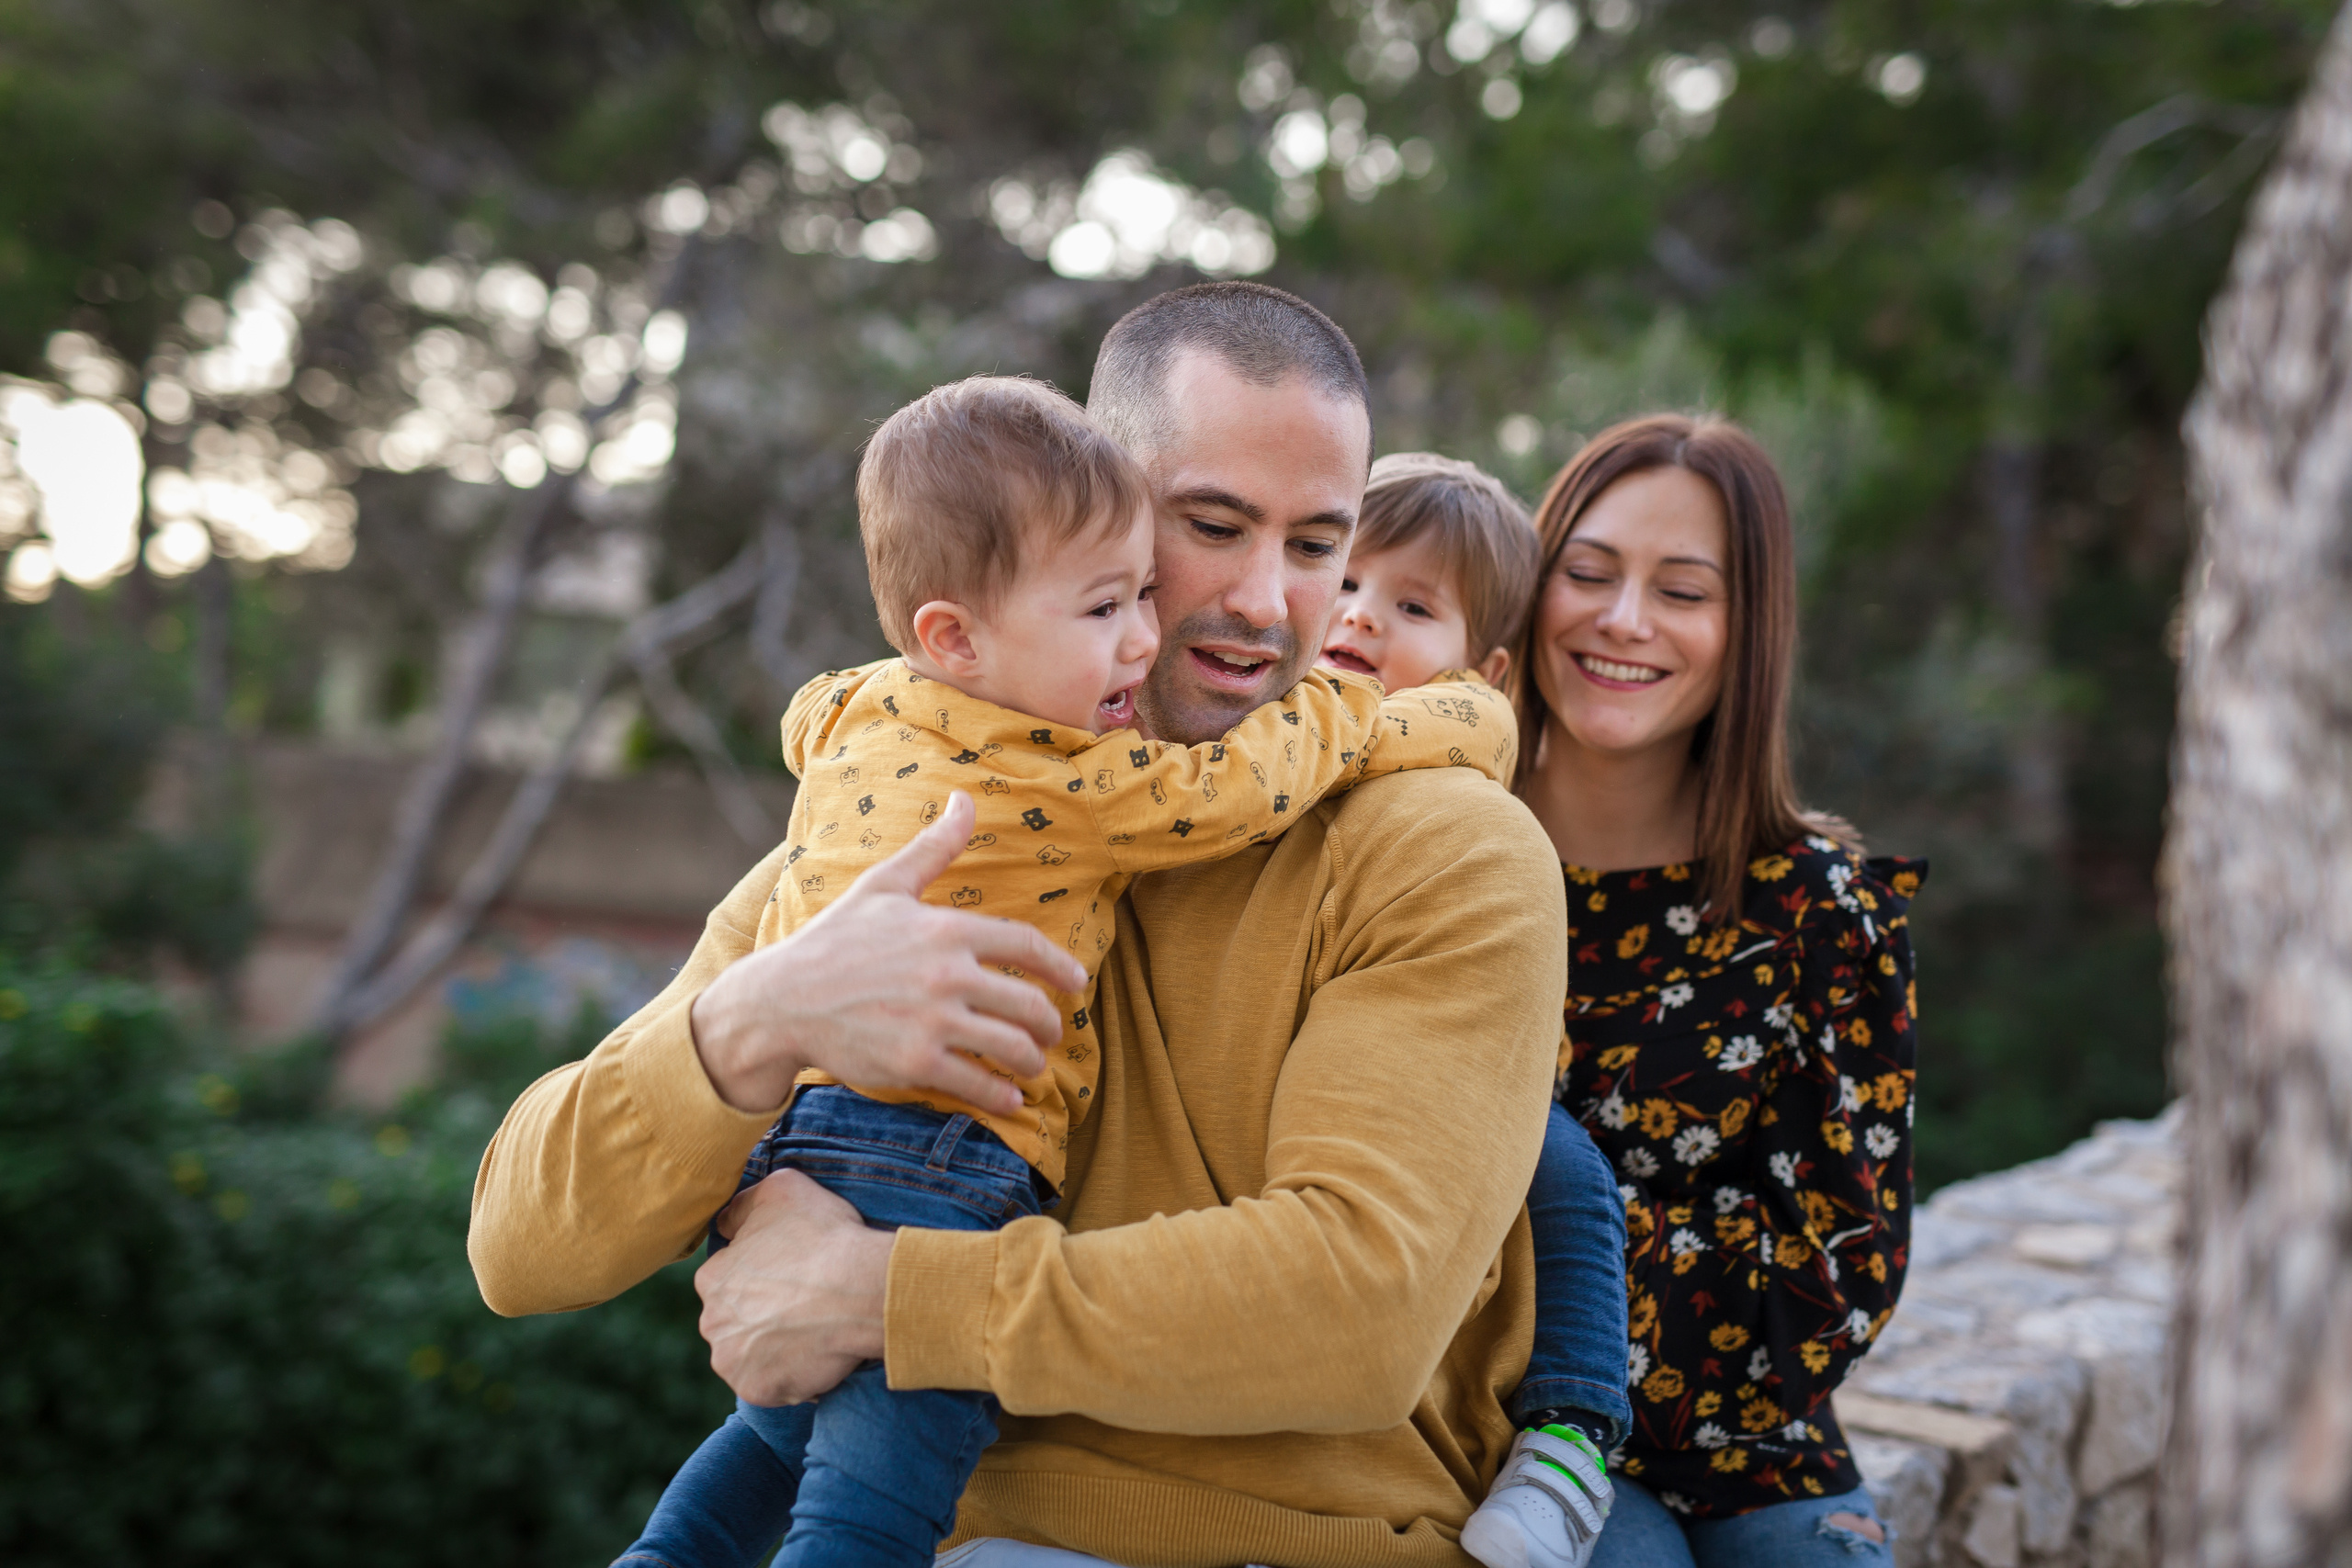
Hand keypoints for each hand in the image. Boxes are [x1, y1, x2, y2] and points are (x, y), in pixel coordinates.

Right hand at [690, 791, 1088, 1115]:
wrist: (782, 999)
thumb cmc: (834, 940)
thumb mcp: (884, 885)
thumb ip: (934, 847)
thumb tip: (964, 798)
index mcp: (946, 929)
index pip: (1026, 946)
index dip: (1061, 967)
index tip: (1078, 982)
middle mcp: (947, 975)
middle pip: (1029, 1004)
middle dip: (1050, 1024)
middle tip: (1051, 1032)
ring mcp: (933, 1022)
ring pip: (1011, 1048)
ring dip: (1031, 1062)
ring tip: (1030, 1067)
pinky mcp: (916, 1063)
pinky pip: (978, 1084)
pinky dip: (1001, 1096)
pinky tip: (1008, 1098)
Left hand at [697, 1169, 892, 1404]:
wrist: (862, 1289)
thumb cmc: (825, 1236)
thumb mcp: (782, 1189)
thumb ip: (744, 1204)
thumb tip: (726, 1221)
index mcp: (712, 1277)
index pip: (729, 1277)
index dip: (763, 1273)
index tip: (792, 1272)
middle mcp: (712, 1322)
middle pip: (736, 1320)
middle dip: (763, 1313)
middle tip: (805, 1302)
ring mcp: (732, 1361)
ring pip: (750, 1355)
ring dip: (774, 1346)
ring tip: (813, 1329)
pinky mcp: (758, 1391)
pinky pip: (774, 1386)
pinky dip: (793, 1375)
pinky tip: (818, 1353)